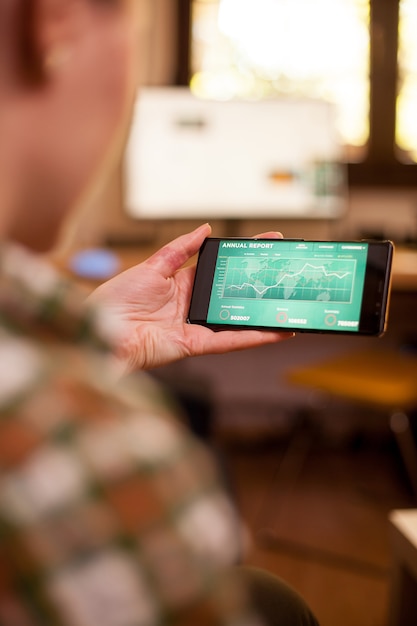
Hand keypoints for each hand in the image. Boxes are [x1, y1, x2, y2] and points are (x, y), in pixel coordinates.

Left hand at [89, 224, 293, 370]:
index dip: (243, 256)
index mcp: (182, 283)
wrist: (101, 330)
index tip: (268, 244)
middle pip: (234, 293)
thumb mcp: (152, 266)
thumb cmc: (117, 299)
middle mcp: (193, 304)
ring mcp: (196, 325)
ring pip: (238, 320)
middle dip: (261, 284)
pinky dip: (253, 337)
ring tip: (290, 308)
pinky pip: (229, 340)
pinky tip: (275, 331)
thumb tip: (205, 229)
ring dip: (264, 316)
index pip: (220, 266)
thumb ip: (180, 249)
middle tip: (289, 273)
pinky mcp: (195, 344)